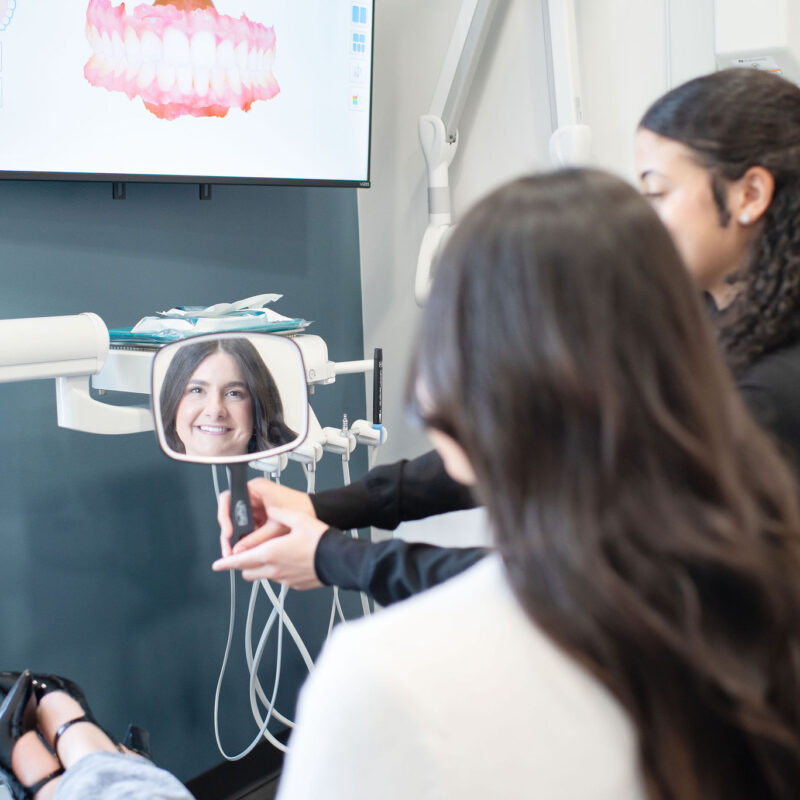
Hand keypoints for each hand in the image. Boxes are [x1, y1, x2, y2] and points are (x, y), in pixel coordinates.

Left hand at [212, 507, 328, 589]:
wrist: (339, 561)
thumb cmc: (320, 541)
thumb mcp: (298, 519)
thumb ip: (280, 513)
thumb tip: (270, 509)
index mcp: (270, 554)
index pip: (239, 561)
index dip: (226, 563)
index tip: (217, 564)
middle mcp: (273, 570)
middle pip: (247, 572)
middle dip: (243, 564)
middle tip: (244, 555)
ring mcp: (284, 580)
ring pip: (262, 576)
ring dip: (259, 568)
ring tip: (269, 555)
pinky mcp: (294, 585)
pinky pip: (278, 580)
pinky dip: (276, 572)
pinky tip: (288, 561)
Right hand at [218, 478, 314, 556]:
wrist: (317, 512)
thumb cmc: (303, 509)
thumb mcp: (276, 527)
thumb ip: (256, 539)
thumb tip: (239, 550)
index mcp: (256, 488)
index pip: (229, 498)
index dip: (224, 516)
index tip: (228, 532)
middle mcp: (253, 495)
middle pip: (230, 513)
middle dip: (228, 532)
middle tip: (229, 549)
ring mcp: (256, 506)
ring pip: (236, 522)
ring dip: (236, 538)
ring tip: (238, 552)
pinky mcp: (260, 516)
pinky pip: (246, 528)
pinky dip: (246, 539)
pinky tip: (247, 549)